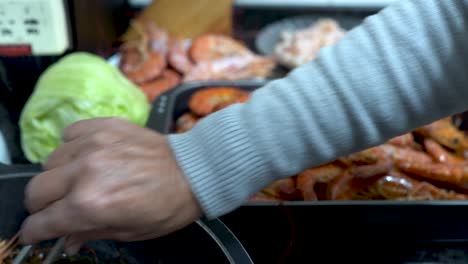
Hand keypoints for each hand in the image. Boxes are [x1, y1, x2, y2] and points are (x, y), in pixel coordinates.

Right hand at [19, 117, 202, 252]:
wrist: (195, 170)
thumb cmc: (167, 206)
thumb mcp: (130, 232)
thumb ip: (91, 233)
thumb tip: (67, 240)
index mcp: (91, 204)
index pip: (41, 222)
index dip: (35, 232)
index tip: (36, 232)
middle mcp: (85, 172)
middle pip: (36, 190)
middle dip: (41, 205)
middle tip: (57, 208)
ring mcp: (93, 144)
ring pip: (50, 161)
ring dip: (58, 175)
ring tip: (80, 179)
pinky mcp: (104, 125)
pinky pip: (69, 133)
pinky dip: (72, 146)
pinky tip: (89, 155)